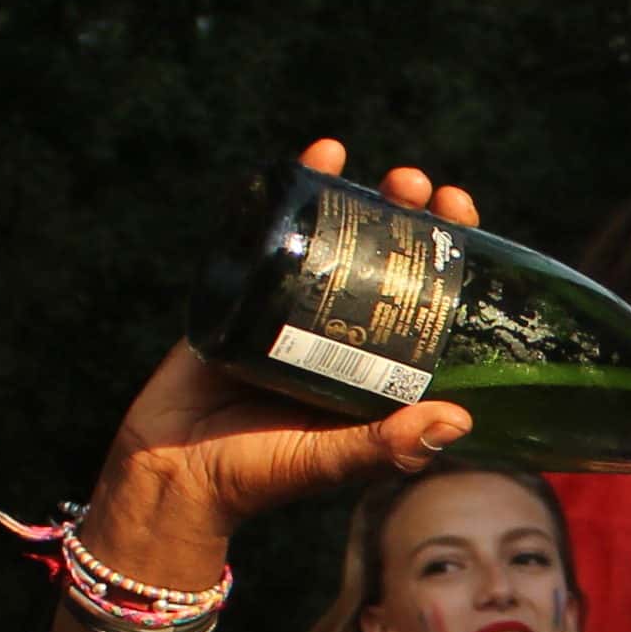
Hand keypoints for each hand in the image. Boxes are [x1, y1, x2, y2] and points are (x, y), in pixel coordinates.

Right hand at [75, 140, 491, 588]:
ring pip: (337, 237)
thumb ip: (383, 445)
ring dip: (361, 196)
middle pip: (388, 257)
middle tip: (420, 187)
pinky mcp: (245, 289)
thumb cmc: (256, 476)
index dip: (450, 256)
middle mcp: (341, 329)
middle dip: (410, 215)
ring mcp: (291, 305)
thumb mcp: (327, 459)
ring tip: (384, 171)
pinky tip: (321, 155)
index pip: (428, 298)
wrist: (169, 471)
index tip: (461, 217)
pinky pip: (276, 233)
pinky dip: (297, 192)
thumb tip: (460, 420)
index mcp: (376, 366)